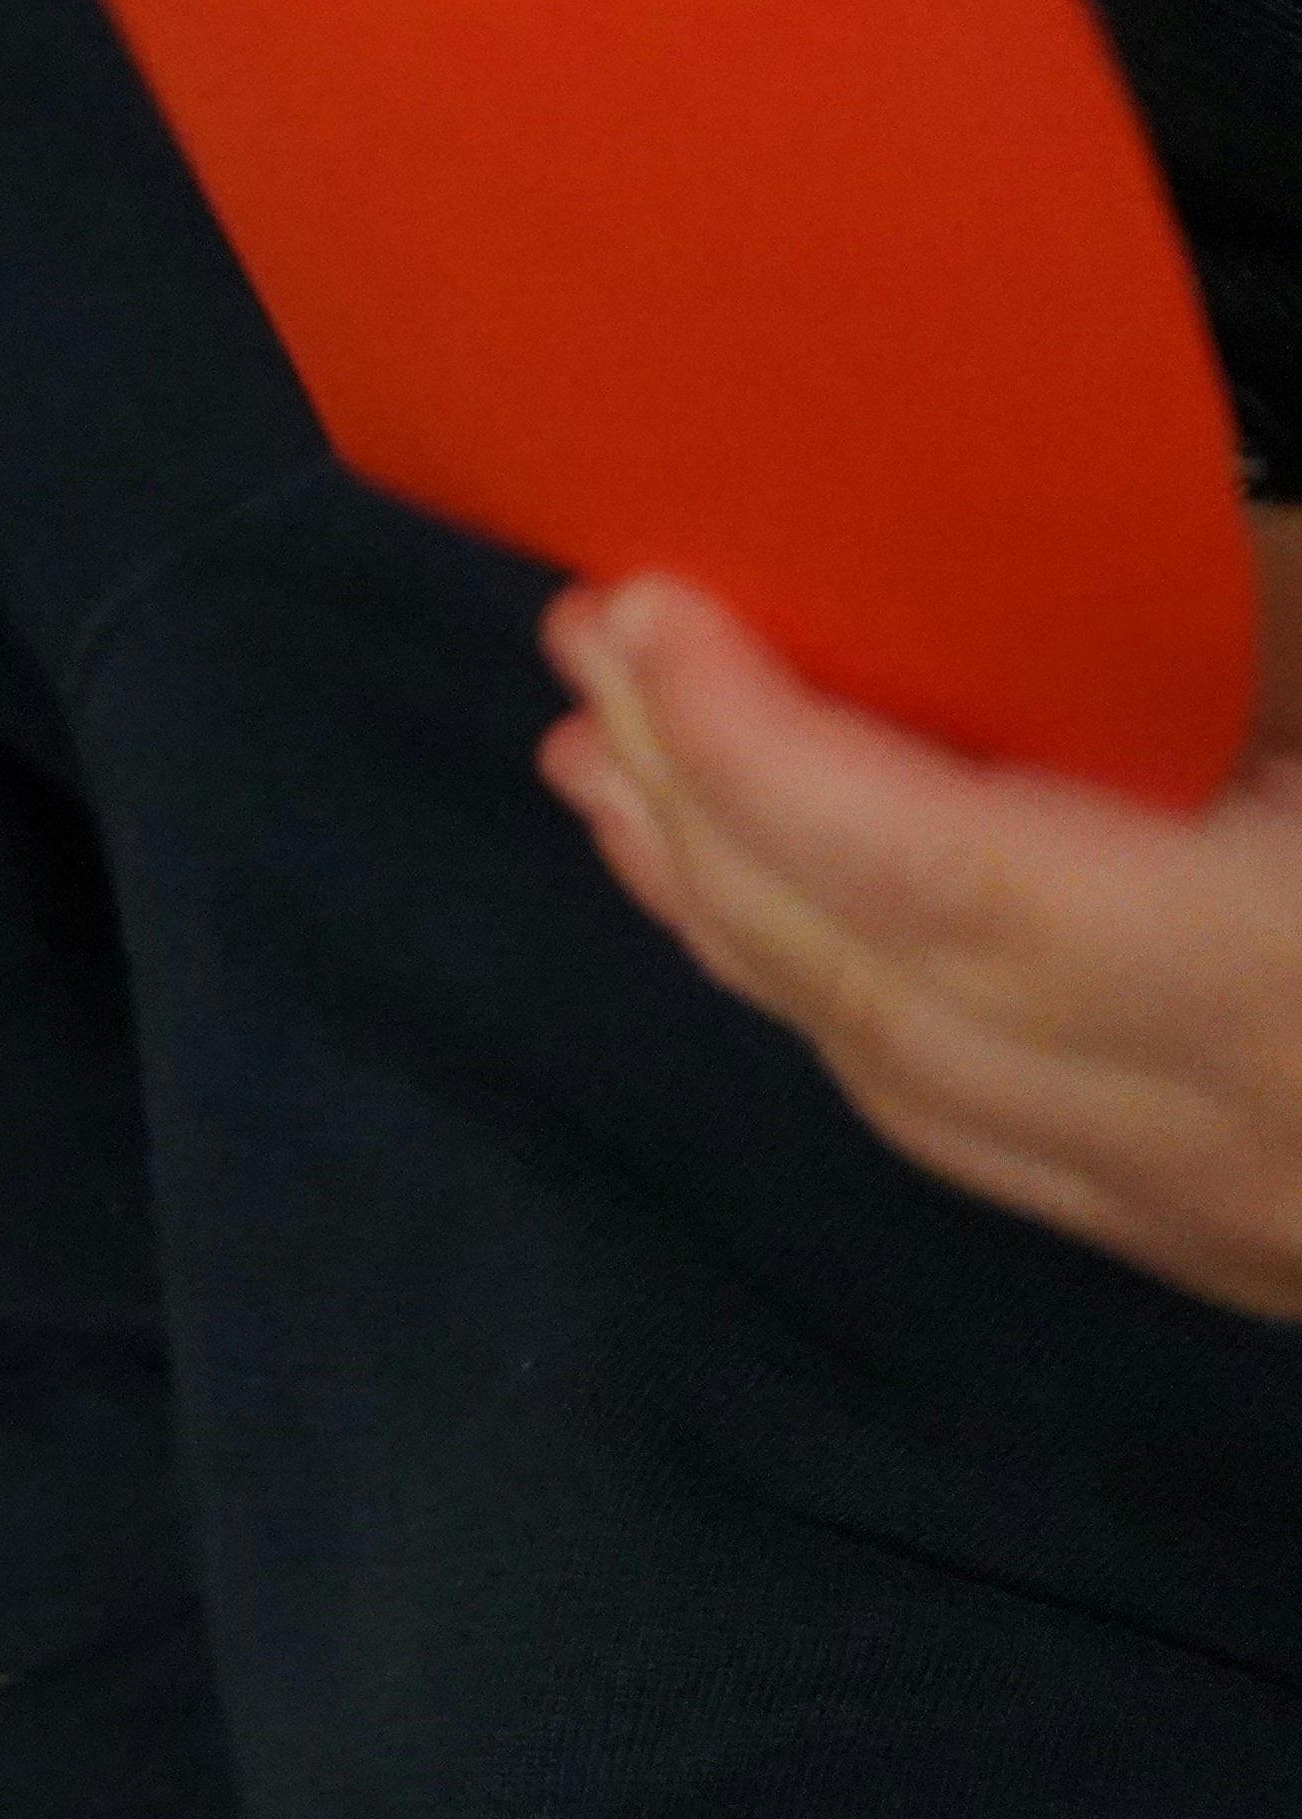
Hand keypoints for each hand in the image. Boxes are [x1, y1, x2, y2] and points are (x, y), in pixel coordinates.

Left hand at [541, 537, 1301, 1319]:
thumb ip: (1231, 642)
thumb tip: (971, 575)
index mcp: (1280, 982)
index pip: (948, 880)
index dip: (762, 751)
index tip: (641, 613)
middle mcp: (1231, 1138)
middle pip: (877, 983)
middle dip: (699, 807)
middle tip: (587, 648)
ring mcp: (1215, 1218)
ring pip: (896, 1077)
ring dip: (727, 913)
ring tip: (606, 766)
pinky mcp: (1211, 1243)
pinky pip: (965, 1131)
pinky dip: (830, 1006)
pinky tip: (755, 911)